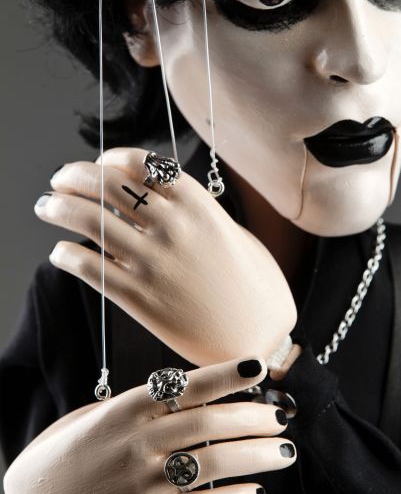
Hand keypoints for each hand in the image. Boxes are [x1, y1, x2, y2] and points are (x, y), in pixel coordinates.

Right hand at [3, 357, 295, 493]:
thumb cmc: (65, 453)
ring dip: (257, 456)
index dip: (226, 376)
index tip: (258, 368)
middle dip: (254, 419)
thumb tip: (191, 396)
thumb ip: (142, 406)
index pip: (186, 386)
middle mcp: (139, 441)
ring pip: (214, 463)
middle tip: (283, 417)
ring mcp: (144, 481)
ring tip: (285, 452)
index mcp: (127, 408)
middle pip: (210, 424)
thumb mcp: (97, 415)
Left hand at [35, 148, 296, 364]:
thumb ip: (197, 214)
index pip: (143, 164)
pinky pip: (88, 266)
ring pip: (90, 219)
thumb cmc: (254, 283)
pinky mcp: (139, 298)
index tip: (102, 162)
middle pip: (108, 184)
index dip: (113, 157)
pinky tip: (62, 252)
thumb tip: (158, 200)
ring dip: (58, 207)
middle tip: (60, 180)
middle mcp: (174, 228)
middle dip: (75, 176)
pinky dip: (66, 254)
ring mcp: (154, 263)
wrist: (260, 336)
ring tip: (47, 206)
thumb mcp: (233, 233)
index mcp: (200, 207)